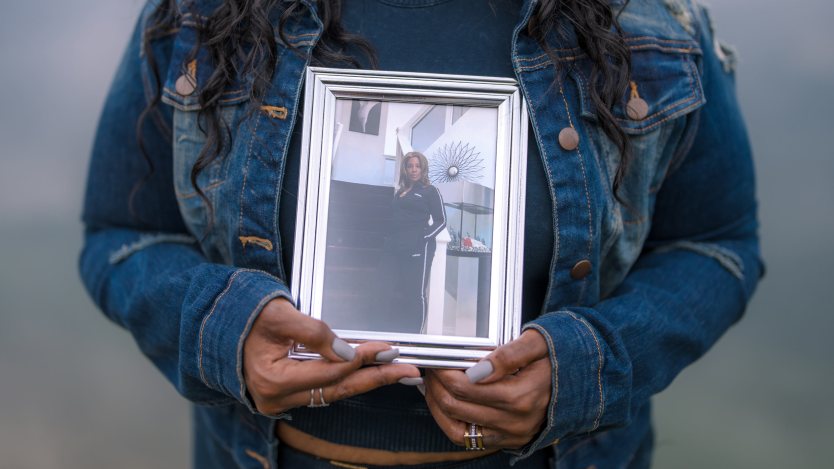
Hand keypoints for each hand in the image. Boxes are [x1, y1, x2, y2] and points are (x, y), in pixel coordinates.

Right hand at [243, 297, 418, 414]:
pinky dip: (348, 381)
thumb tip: (348, 350)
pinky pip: (324, 391)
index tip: (388, 348)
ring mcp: (281, 401)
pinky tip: (369, 374)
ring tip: (398, 373)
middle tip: (409, 371)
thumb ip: (313, 331)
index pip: (330, 371)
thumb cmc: (245, 316)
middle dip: (377, 378)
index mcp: (274, 380)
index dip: (362, 359)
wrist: (219, 326)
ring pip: (334, 393)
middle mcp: (278, 398)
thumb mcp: (279, 314)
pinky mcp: (286, 396)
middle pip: (338, 389)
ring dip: (366, 381)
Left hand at [423, 330, 550, 448]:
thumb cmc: (557, 357)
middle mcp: (515, 421)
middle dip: (436, 385)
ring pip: (456, 428)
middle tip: (431, 368)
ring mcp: (511, 435)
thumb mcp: (537, 343)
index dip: (444, 372)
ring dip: (438, 406)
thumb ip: (508, 354)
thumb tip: (477, 369)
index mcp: (521, 396)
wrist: (583, 380)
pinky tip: (445, 404)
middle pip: (456, 406)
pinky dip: (450, 423)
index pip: (465, 386)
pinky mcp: (508, 441)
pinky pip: (468, 440)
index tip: (437, 358)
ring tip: (432, 386)